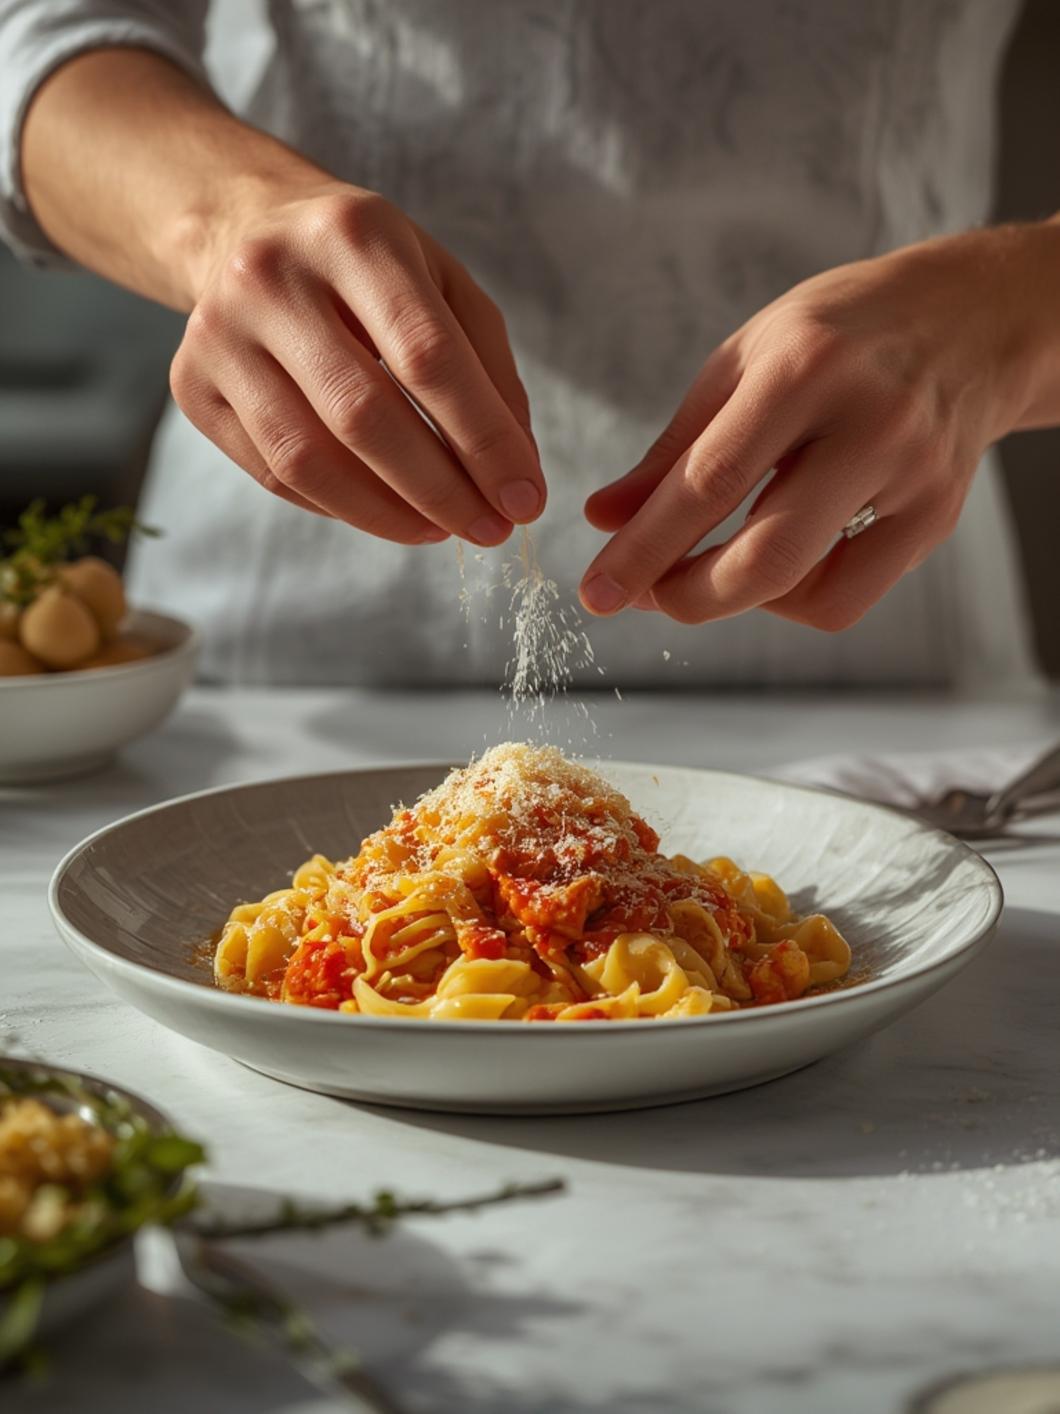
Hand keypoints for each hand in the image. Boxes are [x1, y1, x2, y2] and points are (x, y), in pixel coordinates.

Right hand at [170, 181, 543, 544]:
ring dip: (387, 514)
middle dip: (440, 489)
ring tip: (440, 531)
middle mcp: (271, 276)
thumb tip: (516, 471)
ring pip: (308, 457)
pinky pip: (272, 473)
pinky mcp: (191, 384)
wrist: (247, 230)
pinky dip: (339, 506)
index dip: (484, 440)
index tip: (525, 500)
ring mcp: (219, 332)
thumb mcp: (443, 284)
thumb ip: (490, 370)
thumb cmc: (366, 269)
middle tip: (489, 530)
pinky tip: (385, 509)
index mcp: (353, 233)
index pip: (428, 356)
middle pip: (363, 414)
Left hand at [581, 224, 1059, 627]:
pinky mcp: (936, 518)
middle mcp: (869, 425)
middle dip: (686, 595)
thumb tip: (606, 519)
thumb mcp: (745, 359)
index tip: (597, 590)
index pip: (709, 482)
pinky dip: (791, 598)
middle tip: (644, 596)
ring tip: (708, 564)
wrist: (973, 319)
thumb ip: (675, 446)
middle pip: (767, 557)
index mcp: (805, 368)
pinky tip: (774, 561)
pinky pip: (847, 599)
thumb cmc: (841, 333)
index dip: (644, 548)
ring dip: (735, 598)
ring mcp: (912, 477)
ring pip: (807, 590)